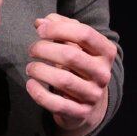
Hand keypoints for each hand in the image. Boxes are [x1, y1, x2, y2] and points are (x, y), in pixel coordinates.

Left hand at [27, 14, 116, 135]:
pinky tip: (30, 84)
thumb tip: (40, 22)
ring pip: (63, 80)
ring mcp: (93, 95)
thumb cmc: (79, 66)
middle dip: (45, 49)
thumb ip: (61, 28)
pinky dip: (39, 94)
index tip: (40, 30)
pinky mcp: (80, 113)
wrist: (89, 103)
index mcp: (106, 52)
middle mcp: (103, 73)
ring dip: (40, 70)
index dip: (59, 28)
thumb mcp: (76, 44)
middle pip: (71, 56)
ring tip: (30, 67)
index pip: (84, 33)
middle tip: (31, 49)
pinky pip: (56, 104)